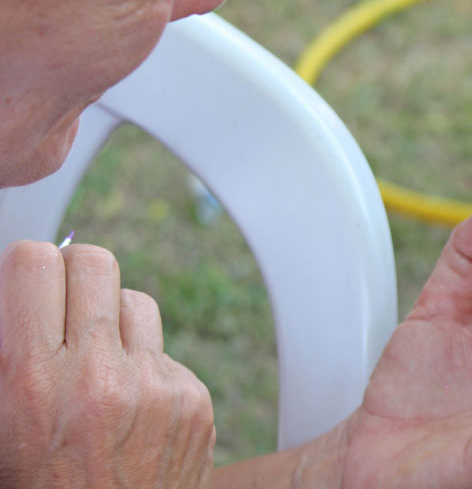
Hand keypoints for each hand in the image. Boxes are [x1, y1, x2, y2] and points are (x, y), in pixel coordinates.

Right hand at [0, 240, 214, 487]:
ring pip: (137, 301)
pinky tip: (126, 413)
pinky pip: (165, 354)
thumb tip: (14, 295)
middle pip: (95, 262)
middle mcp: (98, 376)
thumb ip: (6, 361)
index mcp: (29, 381)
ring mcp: (155, 386)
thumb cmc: (37, 487)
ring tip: (92, 367)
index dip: (25, 271)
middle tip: (59, 310)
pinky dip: (144, 370)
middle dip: (72, 278)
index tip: (23, 288)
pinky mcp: (194, 401)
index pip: (33, 263)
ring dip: (112, 322)